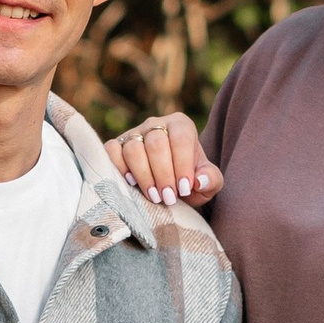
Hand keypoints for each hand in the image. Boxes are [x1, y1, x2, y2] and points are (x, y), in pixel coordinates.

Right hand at [106, 111, 223, 206]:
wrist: (168, 189)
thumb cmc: (189, 183)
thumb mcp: (207, 184)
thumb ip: (211, 180)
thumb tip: (200, 181)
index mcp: (181, 125)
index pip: (181, 137)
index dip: (182, 164)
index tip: (184, 189)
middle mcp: (155, 125)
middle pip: (156, 143)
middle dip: (163, 174)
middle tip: (168, 197)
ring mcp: (133, 133)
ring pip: (133, 148)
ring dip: (144, 176)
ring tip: (154, 197)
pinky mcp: (116, 145)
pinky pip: (112, 151)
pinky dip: (119, 168)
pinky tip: (131, 184)